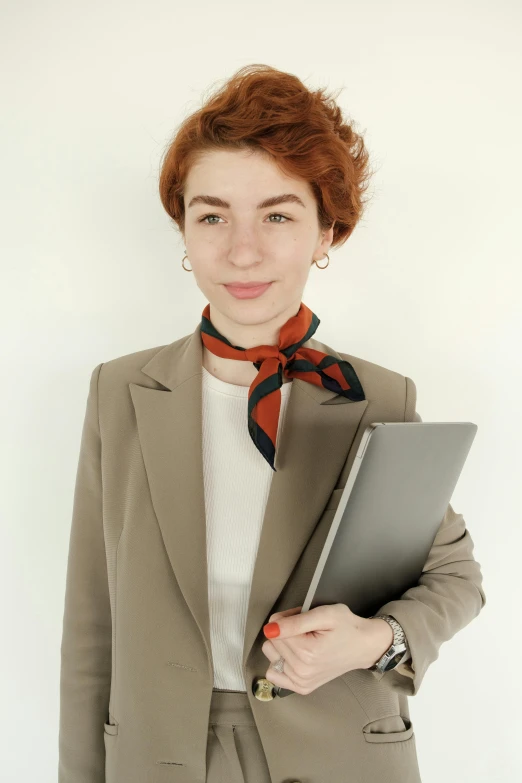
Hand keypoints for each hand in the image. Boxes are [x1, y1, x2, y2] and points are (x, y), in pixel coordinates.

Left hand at [261, 603, 391, 694]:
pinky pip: (275, 674)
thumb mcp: (324, 614)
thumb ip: (295, 621)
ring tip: (304, 641)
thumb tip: (270, 629)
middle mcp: (302, 672)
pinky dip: (281, 662)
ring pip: (271, 655)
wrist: (363, 646)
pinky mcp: (302, 687)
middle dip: (286, 631)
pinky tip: (295, 656)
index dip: (287, 619)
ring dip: (284, 646)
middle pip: (272, 643)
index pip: (275, 630)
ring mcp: (301, 682)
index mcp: (307, 653)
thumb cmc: (347, 627)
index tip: (303, 618)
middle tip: (307, 629)